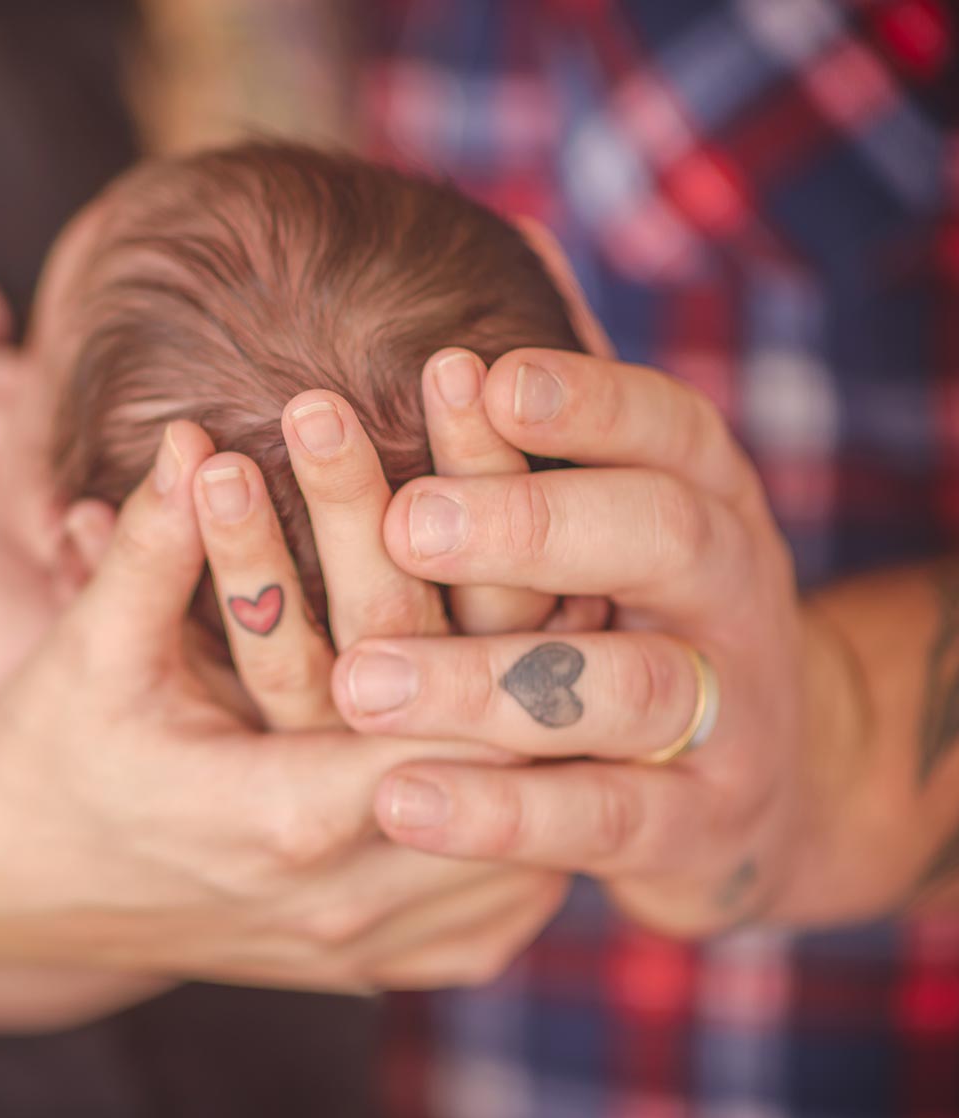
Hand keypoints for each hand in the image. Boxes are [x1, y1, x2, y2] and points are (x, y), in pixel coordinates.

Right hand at [0, 422, 560, 992]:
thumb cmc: (42, 756)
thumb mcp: (90, 649)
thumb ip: (155, 545)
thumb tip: (192, 431)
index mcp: (282, 812)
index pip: (467, 730)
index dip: (537, 646)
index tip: (591, 565)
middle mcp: (340, 897)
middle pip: (523, 799)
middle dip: (578, 699)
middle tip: (634, 606)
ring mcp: (358, 950)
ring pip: (533, 866)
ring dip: (577, 775)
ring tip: (617, 674)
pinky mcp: (364, 970)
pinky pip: (496, 918)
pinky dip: (538, 842)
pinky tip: (558, 776)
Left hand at [334, 348, 869, 932]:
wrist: (762, 779)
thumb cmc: (637, 614)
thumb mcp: (620, 518)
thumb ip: (554, 439)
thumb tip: (485, 291)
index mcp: (707, 498)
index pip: (665, 427)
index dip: (583, 399)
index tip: (477, 377)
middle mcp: (731, 589)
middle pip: (658, 535)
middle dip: (530, 524)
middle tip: (402, 522)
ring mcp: (731, 710)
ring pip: (623, 686)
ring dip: (484, 683)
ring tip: (358, 684)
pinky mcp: (700, 822)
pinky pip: (603, 817)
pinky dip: (502, 812)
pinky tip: (398, 798)